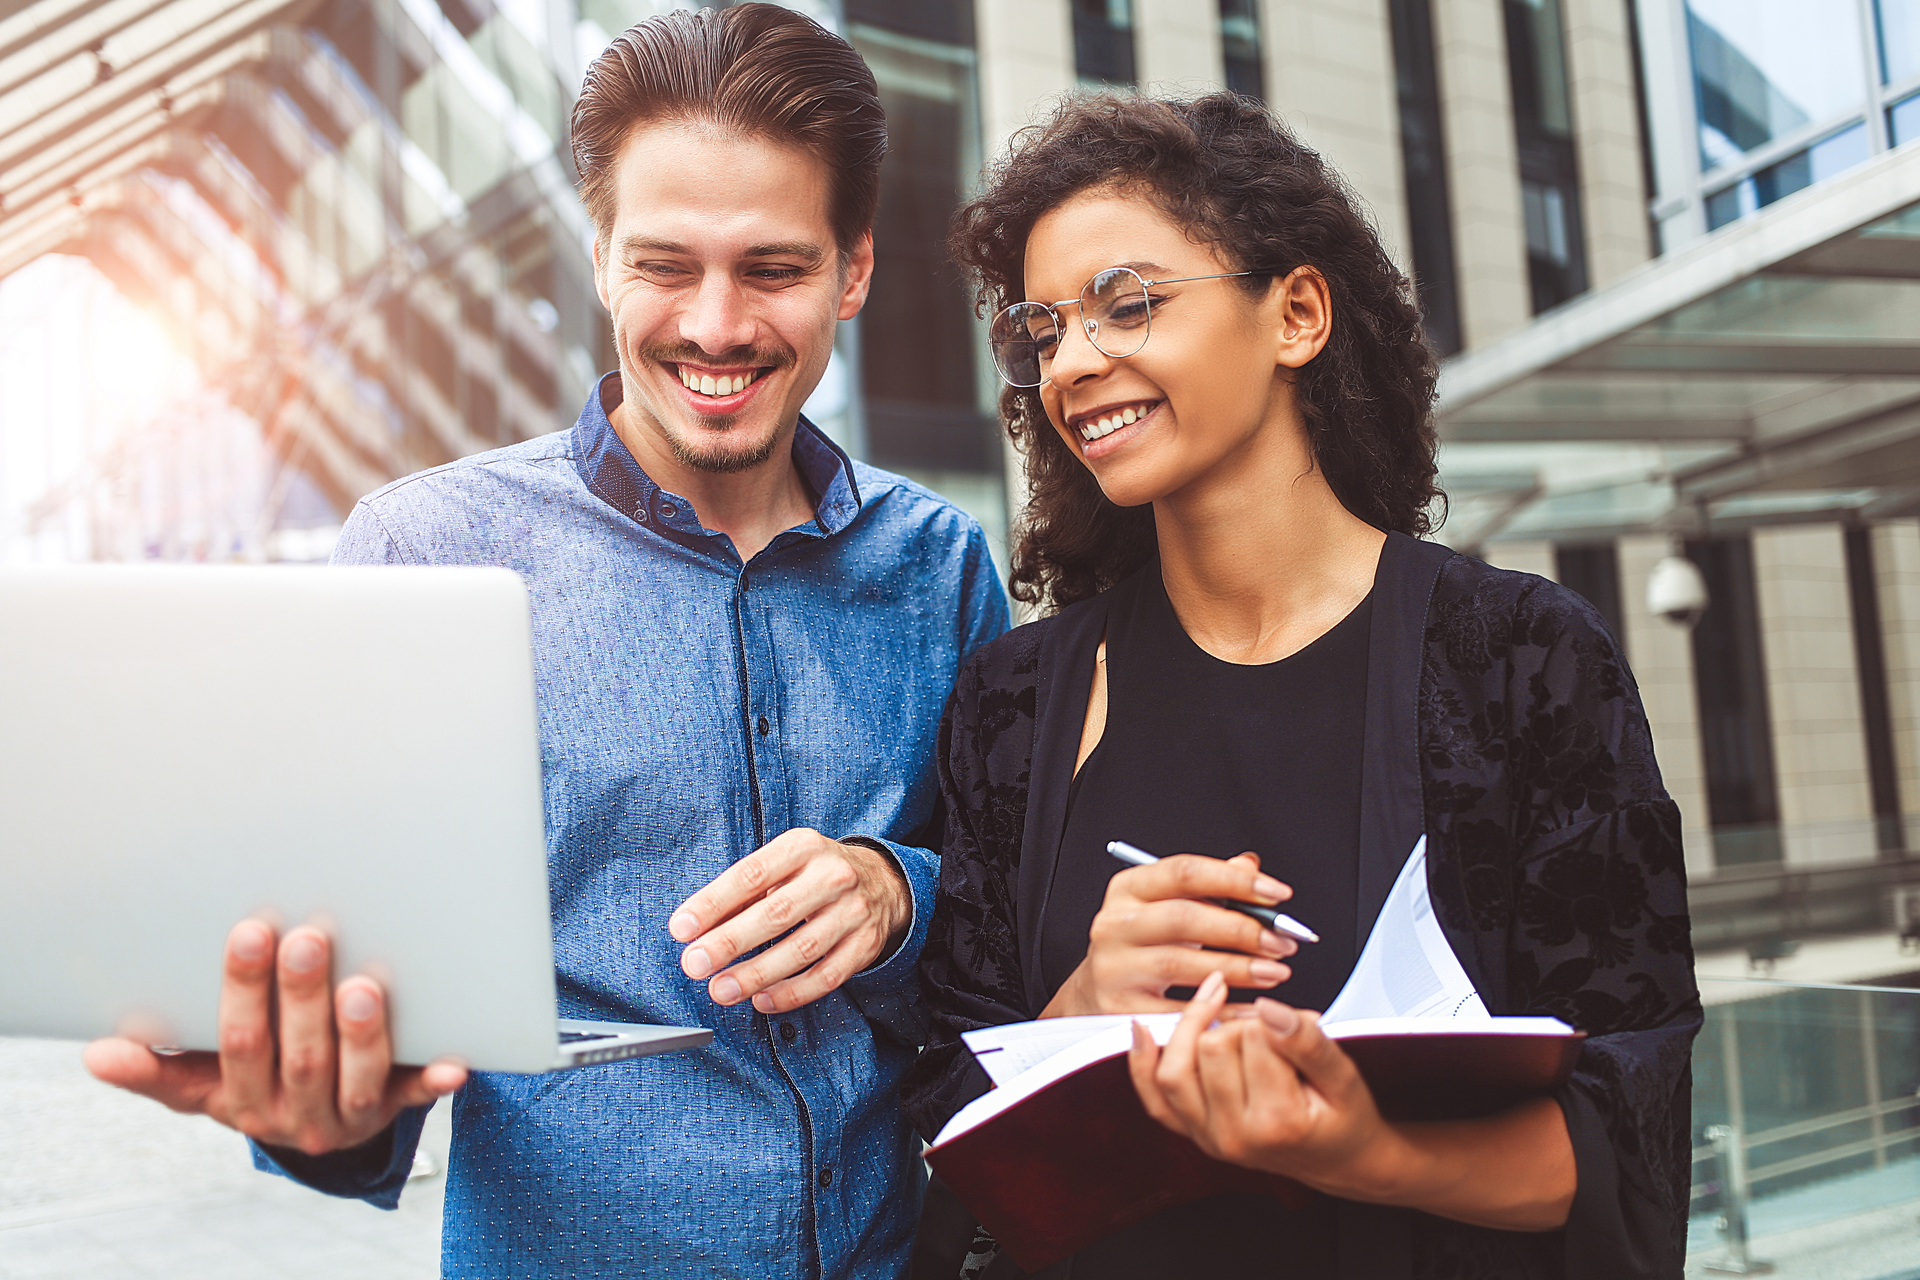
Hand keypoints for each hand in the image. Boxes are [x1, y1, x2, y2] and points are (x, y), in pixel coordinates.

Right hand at [83, 920, 467, 1156]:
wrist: (312, 1121)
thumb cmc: (250, 1074)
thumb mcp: (198, 1078)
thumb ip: (156, 1064)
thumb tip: (97, 1053)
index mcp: (237, 1099)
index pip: (234, 1044)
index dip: (239, 991)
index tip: (246, 931)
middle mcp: (290, 1115)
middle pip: (295, 1056)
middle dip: (299, 995)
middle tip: (306, 936)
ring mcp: (346, 1116)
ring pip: (353, 1079)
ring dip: (360, 1035)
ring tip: (362, 986)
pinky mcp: (393, 1111)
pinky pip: (416, 1098)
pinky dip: (434, 1082)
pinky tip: (455, 1064)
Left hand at [670, 828, 910, 1014]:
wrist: (884, 882)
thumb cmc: (816, 873)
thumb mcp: (784, 863)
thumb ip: (744, 891)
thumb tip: (697, 926)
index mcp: (803, 847)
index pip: (751, 875)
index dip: (713, 903)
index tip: (681, 928)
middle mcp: (832, 876)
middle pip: (776, 914)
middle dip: (730, 942)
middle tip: (695, 963)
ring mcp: (853, 913)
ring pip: (801, 951)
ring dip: (756, 974)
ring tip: (721, 989)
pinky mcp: (865, 945)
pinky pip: (825, 977)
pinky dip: (791, 993)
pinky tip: (762, 1000)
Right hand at [1042, 852, 1298, 1017]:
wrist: (1094, 992)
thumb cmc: (1143, 944)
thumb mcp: (1168, 905)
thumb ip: (1209, 885)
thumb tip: (1249, 865)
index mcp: (1129, 888)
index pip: (1185, 872)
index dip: (1236, 881)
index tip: (1278, 894)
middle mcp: (1114, 924)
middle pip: (1184, 917)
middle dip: (1242, 929)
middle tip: (1282, 942)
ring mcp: (1114, 968)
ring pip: (1180, 963)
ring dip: (1237, 968)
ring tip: (1275, 972)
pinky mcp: (1120, 1010)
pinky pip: (1177, 1011)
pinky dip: (1220, 1011)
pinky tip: (1251, 1010)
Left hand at [1126, 971, 1400, 1200]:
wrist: (1342, 1160)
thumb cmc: (1344, 1118)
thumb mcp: (1344, 1077)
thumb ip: (1308, 1042)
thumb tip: (1268, 1008)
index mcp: (1276, 1123)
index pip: (1252, 1038)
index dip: (1272, 1019)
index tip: (1295, 1027)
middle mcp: (1234, 1135)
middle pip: (1210, 1047)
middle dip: (1238, 1025)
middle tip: (1270, 1031)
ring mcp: (1209, 1138)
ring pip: (1175, 1067)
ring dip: (1194, 1030)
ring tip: (1217, 1007)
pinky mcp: (1194, 1133)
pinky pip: (1155, 1098)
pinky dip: (1143, 1064)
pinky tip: (1142, 1029)